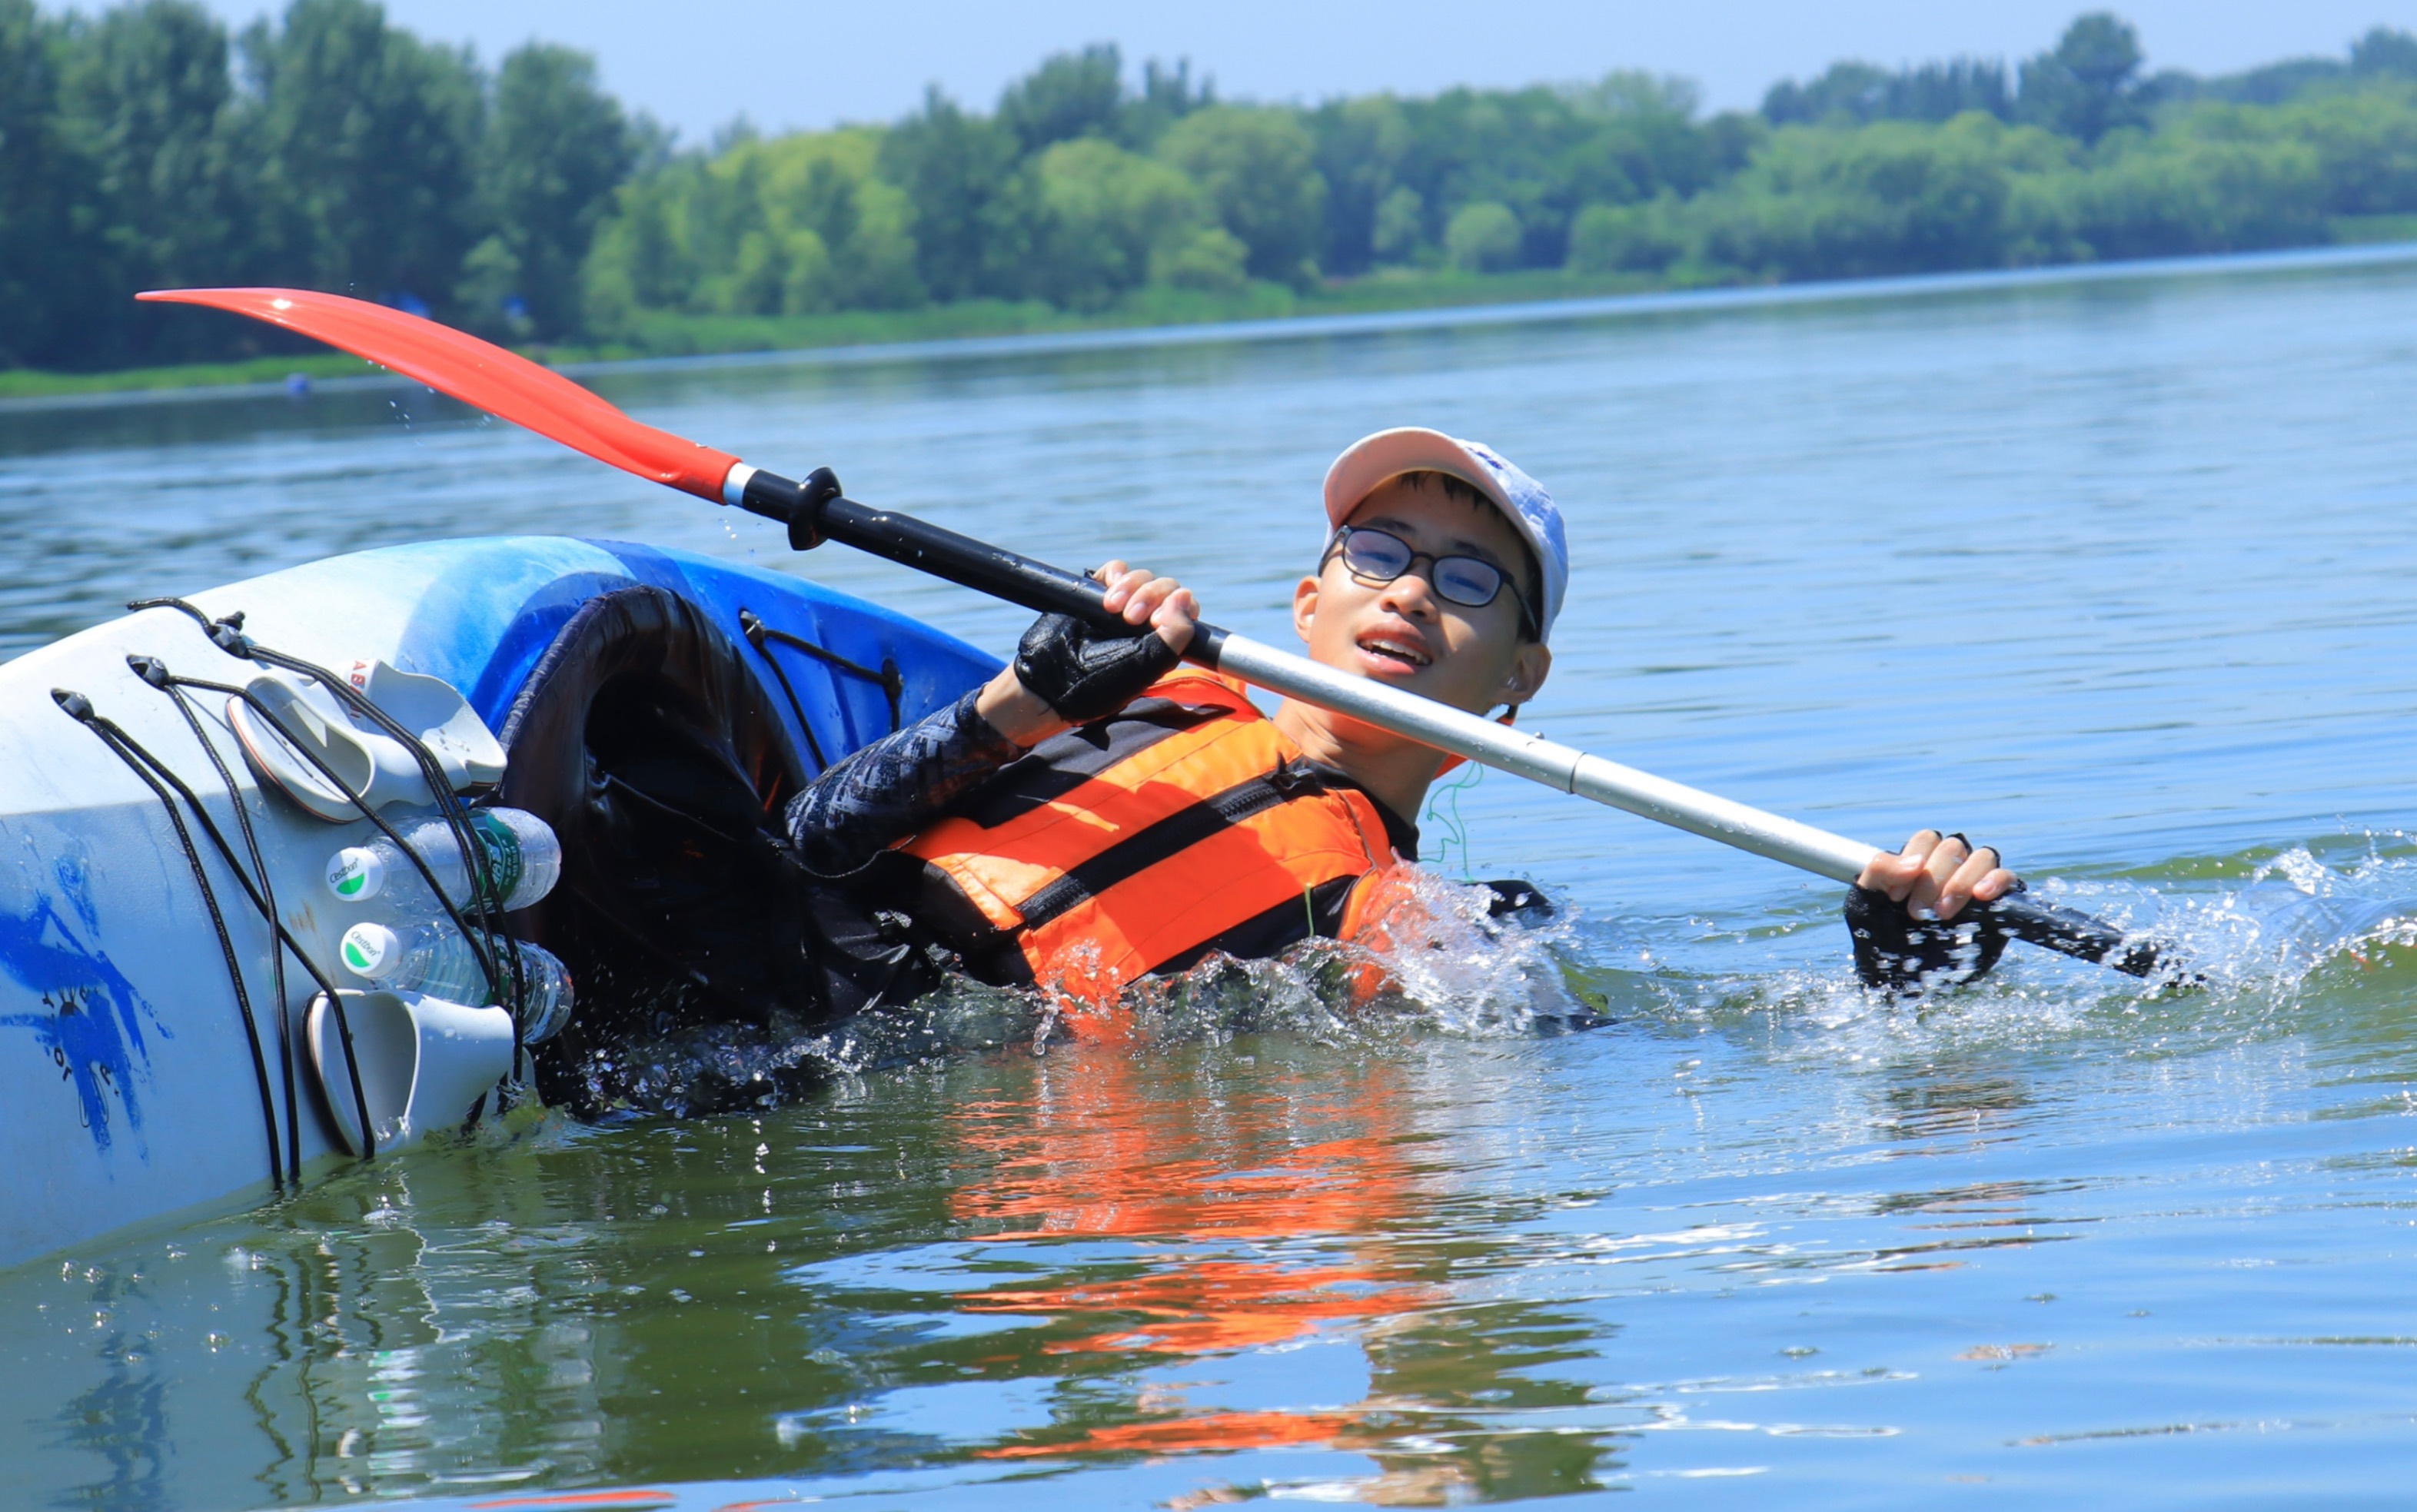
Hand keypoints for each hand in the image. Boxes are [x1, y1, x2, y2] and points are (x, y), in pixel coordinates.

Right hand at [977, 561, 1199, 743]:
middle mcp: (1145, 624)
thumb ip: (1175, 636)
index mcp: (1162, 642)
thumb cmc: (1099, 682)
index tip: (1157, 620)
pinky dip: (1116, 573)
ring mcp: (1121, 609)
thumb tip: (1184, 598)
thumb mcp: (1146, 666)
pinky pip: (1115, 570)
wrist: (1050, 680)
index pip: (1185, 609)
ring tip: (1110, 608)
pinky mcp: (1096, 595)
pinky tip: (1107, 589)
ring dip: (1132, 586)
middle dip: (1151, 596)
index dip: (1177, 606)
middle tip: (1130, 618)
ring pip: (1143, 577)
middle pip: (1166, 588)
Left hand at [1855, 829, 2017, 922]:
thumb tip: (1915, 862)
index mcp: (1921, 860)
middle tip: (1917, 914)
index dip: (1912, 862)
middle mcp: (1951, 866)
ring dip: (1961, 882)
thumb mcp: (1867, 902)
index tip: (1895, 897)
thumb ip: (1880, 872)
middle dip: (1932, 881)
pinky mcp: (1997, 902)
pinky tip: (1980, 896)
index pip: (1927, 840)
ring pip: (1982, 857)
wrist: (1903, 977)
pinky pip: (2006, 877)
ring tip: (1943, 912)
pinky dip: (1995, 882)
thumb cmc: (1883, 936)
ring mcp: (1976, 882)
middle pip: (1953, 848)